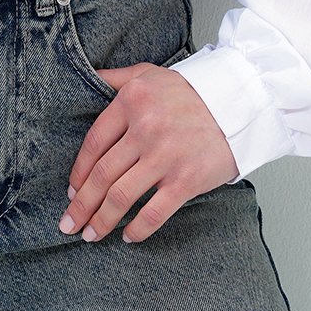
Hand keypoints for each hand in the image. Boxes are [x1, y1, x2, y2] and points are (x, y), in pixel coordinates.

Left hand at [59, 62, 238, 243]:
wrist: (241, 102)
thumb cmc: (191, 90)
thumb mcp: (149, 74)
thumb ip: (115, 78)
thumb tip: (87, 77)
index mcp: (131, 102)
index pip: (93, 144)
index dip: (78, 173)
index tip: (72, 192)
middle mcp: (145, 129)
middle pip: (102, 175)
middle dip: (81, 205)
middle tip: (68, 224)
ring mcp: (165, 156)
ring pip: (121, 196)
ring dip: (101, 221)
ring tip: (90, 235)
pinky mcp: (187, 179)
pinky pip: (154, 212)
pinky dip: (137, 229)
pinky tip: (128, 237)